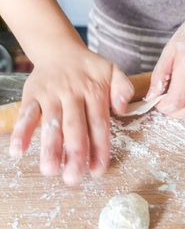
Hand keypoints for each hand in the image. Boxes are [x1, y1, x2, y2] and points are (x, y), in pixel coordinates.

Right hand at [9, 44, 133, 185]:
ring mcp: (50, 94)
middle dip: (75, 153)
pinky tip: (18, 152)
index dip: (100, 148)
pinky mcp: (32, 94)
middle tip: (74, 178)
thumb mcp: (113, 71)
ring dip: (49, 147)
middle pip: (75, 127)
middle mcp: (72, 94)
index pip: (99, 124)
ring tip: (50, 170)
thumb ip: (123, 88)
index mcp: (94, 91)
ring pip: (50, 123)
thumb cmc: (90, 69)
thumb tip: (123, 109)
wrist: (60, 49)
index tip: (98, 170)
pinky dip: (21, 131)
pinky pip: (26, 114)